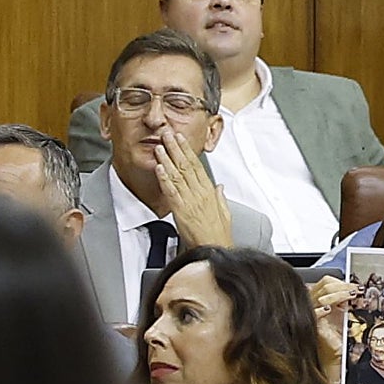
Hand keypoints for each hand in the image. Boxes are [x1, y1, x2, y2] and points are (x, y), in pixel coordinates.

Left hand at [154, 127, 231, 246]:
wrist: (214, 250)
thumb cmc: (218, 235)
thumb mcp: (225, 213)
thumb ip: (221, 198)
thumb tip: (220, 186)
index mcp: (209, 192)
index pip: (197, 166)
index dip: (187, 151)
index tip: (181, 139)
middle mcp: (200, 193)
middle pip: (186, 165)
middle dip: (176, 148)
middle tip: (168, 133)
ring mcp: (190, 201)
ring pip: (178, 175)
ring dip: (168, 159)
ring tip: (161, 146)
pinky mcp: (181, 211)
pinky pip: (171, 192)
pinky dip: (165, 179)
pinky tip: (159, 168)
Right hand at [309, 277, 355, 383]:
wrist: (334, 355)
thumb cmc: (337, 336)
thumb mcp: (343, 314)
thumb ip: (344, 301)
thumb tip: (354, 289)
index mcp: (319, 299)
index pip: (325, 282)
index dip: (340, 281)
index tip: (354, 285)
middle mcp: (313, 304)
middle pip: (324, 286)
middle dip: (343, 286)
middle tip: (356, 289)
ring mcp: (310, 313)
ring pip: (320, 296)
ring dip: (338, 294)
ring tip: (351, 295)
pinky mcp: (312, 325)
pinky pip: (314, 313)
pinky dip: (322, 309)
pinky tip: (331, 309)